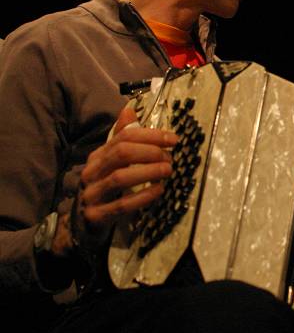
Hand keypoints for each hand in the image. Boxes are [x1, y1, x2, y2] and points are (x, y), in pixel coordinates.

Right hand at [56, 106, 177, 253]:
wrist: (81, 223)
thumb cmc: (105, 187)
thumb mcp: (112, 161)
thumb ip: (122, 138)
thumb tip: (130, 110)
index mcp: (97, 156)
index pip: (123, 137)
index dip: (150, 135)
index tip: (173, 139)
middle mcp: (92, 172)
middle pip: (121, 154)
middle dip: (150, 152)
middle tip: (170, 157)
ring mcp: (92, 194)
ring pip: (120, 178)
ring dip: (149, 172)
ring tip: (168, 170)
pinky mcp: (96, 216)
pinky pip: (122, 205)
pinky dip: (143, 197)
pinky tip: (159, 190)